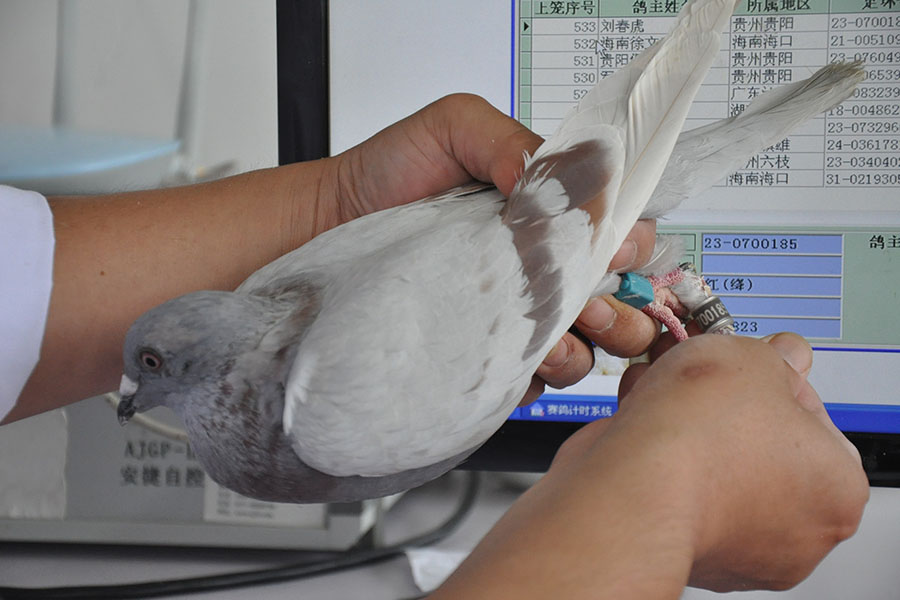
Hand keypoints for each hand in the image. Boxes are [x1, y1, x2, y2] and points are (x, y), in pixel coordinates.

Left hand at [311, 93, 659, 402]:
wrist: (327, 225)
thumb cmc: (387, 176)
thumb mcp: (454, 129)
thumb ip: (515, 144)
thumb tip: (573, 180)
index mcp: (549, 216)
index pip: (619, 236)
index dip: (626, 247)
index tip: (608, 252)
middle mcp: (540, 271)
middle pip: (618, 304)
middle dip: (619, 312)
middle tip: (584, 306)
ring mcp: (515, 319)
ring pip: (584, 351)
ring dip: (581, 350)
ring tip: (546, 339)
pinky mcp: (485, 358)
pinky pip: (529, 385)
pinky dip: (532, 381)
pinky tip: (510, 365)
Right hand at [433, 333, 867, 598]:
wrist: (624, 486)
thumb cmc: (697, 439)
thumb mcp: (749, 362)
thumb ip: (772, 355)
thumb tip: (782, 355)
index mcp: (829, 487)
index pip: (812, 419)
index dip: (769, 377)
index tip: (741, 358)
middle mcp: (786, 526)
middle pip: (756, 441)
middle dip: (722, 397)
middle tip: (696, 362)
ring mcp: (726, 540)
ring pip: (707, 458)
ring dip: (682, 415)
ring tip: (658, 380)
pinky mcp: (668, 536)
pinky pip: (667, 477)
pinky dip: (653, 442)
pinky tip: (635, 410)